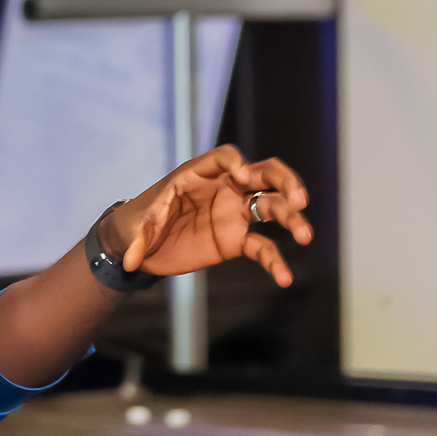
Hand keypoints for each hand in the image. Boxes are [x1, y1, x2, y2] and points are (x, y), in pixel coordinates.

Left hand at [102, 145, 313, 286]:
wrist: (142, 246)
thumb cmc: (137, 224)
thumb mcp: (134, 226)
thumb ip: (137, 238)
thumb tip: (131, 261)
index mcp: (199, 174)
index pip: (226, 157)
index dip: (236, 163)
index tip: (241, 178)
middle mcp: (224, 189)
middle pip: (265, 174)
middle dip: (286, 182)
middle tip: (298, 199)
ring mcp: (234, 214)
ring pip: (273, 207)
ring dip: (292, 218)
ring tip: (305, 235)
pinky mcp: (236, 240)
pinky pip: (262, 247)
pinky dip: (274, 261)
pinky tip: (284, 278)